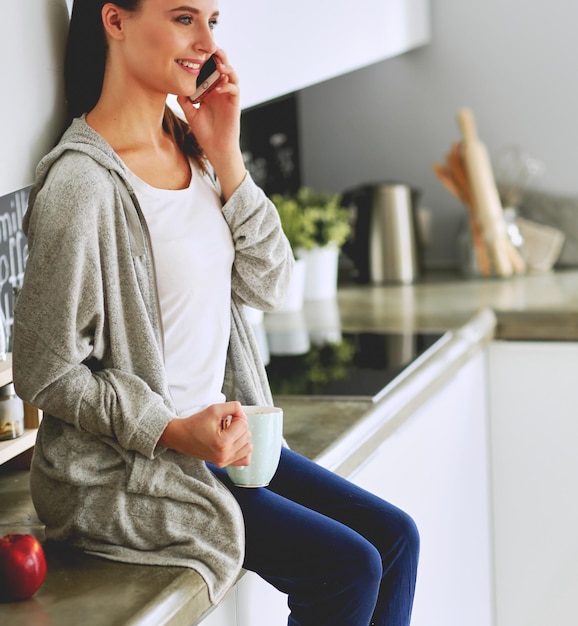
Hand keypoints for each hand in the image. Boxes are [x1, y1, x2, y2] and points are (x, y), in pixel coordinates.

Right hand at [159, 401, 251, 466]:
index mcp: (223, 442)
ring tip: (229, 433)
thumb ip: (233, 407)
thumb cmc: (195, 423)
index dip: (237, 417)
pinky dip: (242, 450)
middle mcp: (225, 455)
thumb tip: (244, 414)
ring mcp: (224, 462)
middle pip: (247, 436)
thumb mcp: (214, 409)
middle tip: (227, 424)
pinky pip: (244, 460)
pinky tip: (234, 443)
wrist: (180, 437)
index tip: (227, 417)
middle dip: (239, 426)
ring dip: (241, 437)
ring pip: (248, 447)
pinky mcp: (223, 464)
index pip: (243, 425)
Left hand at [176, 49, 245, 199]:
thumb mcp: (190, 113)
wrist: (216, 149)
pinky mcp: (234, 105)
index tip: (196, 50)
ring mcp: (228, 97)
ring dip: (225, 67)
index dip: (206, 59)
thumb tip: (174, 86)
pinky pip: (234, 89)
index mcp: (210, 90)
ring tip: (218, 64)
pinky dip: (227, 85)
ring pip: (231, 74)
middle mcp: (220, 91)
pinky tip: (217, 87)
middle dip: (218, 56)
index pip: (210, 69)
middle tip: (210, 49)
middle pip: (222, 66)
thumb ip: (185, 99)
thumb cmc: (205, 133)